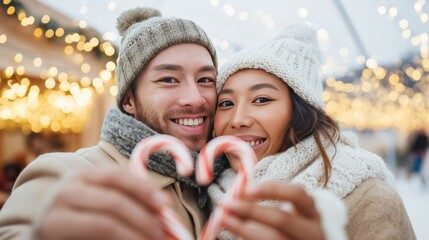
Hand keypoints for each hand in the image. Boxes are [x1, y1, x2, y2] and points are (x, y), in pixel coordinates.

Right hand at [39, 167, 168, 239]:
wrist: (43, 231)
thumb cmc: (81, 215)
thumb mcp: (100, 199)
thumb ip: (127, 199)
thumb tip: (164, 211)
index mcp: (82, 176)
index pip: (117, 176)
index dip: (143, 188)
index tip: (165, 204)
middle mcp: (66, 191)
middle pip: (114, 202)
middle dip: (143, 219)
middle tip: (162, 234)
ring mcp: (55, 216)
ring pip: (105, 225)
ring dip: (134, 236)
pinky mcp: (51, 235)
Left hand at [220, 182, 323, 239]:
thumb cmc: (292, 226)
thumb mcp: (289, 211)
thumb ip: (268, 200)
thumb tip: (237, 194)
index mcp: (312, 213)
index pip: (297, 194)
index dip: (272, 189)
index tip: (247, 188)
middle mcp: (312, 231)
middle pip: (282, 219)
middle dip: (251, 210)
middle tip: (226, 204)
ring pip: (272, 239)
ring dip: (243, 228)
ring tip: (224, 219)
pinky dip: (247, 239)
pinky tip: (236, 233)